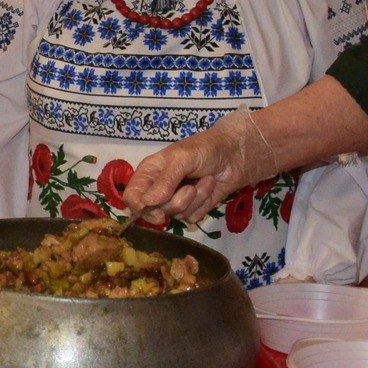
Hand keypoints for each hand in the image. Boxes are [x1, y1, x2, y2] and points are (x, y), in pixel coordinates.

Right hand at [122, 109, 277, 223]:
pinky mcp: (193, 209)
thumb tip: (147, 203)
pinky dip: (204, 204)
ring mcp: (175, 201)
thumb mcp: (182, 159)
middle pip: (154, 212)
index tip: (156, 208)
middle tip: (189, 186)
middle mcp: (158, 189)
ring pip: (175, 216)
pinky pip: (192, 218)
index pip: (132, 197)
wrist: (235, 154)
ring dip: (195, 199)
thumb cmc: (205, 149)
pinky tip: (210, 187)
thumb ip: (164, 181)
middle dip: (176, 201)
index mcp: (149, 173)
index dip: (140, 207)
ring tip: (204, 180)